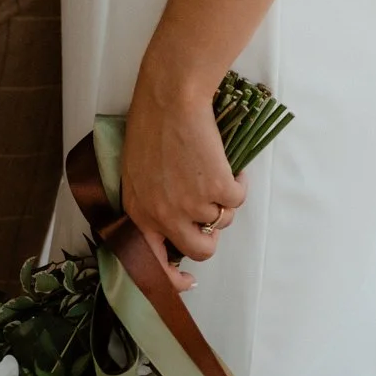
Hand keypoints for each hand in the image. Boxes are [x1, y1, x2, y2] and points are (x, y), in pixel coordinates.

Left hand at [121, 63, 246, 293]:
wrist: (171, 94)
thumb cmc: (151, 124)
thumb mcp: (137, 171)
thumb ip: (151, 202)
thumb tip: (172, 224)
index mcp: (139, 211)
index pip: (152, 263)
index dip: (173, 279)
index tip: (189, 281)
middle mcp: (164, 214)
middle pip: (200, 249)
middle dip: (211, 237)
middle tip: (211, 214)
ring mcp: (192, 203)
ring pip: (221, 221)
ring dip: (222, 200)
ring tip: (213, 170)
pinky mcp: (217, 188)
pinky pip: (237, 199)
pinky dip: (238, 183)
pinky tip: (228, 164)